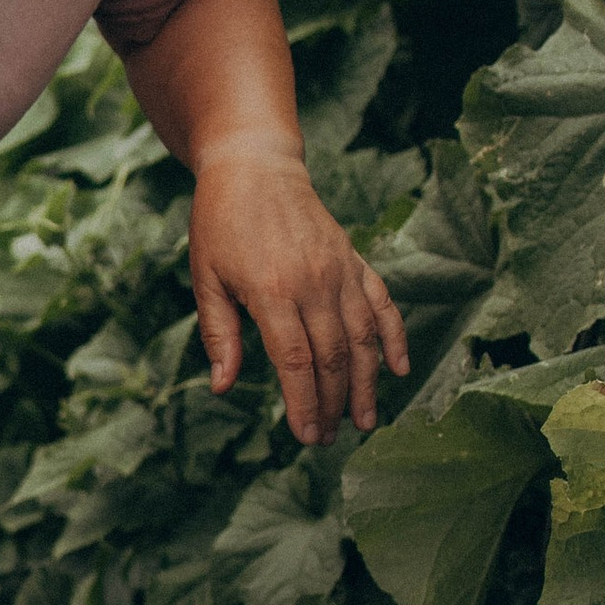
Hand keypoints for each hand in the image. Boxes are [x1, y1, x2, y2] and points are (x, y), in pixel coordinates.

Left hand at [189, 144, 408, 443]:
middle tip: (330, 438)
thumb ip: (220, 335)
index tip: (307, 436)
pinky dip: (393, 337)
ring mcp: (340, 271)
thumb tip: (223, 387)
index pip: (296, 362)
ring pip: (364, 337)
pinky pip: (382, 304)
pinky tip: (398, 368)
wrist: (255, 167)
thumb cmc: (220, 225)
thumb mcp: (206, 280)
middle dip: (334, 403)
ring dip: (367, 383)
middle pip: (334, 356)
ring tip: (366, 420)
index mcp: (272, 291)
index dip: (304, 403)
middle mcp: (314, 283)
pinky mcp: (354, 261)